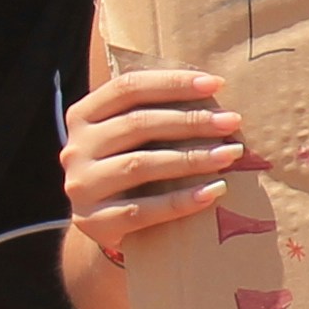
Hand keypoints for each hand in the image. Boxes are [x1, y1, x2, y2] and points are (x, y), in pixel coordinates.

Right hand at [59, 67, 253, 255]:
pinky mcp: (94, 221)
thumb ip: (159, 113)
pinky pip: (142, 210)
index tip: (217, 84)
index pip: (128, 88)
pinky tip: (214, 191)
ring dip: (191, 158)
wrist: (108, 225)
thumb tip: (217, 92)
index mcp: (84, 116)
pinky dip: (181, 200)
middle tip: (232, 122)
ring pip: (140, 165)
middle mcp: (76, 148)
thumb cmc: (133, 166)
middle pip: (138, 124)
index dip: (172, 83)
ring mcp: (82, 186)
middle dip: (191, 121)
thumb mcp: (135, 137)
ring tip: (230, 154)